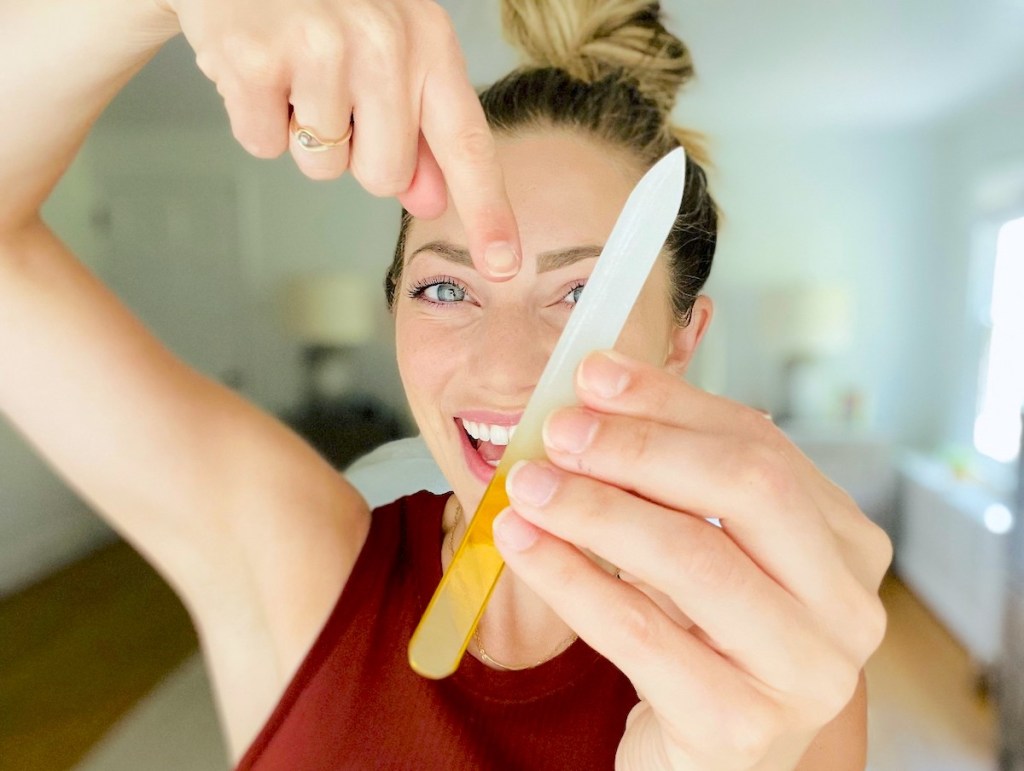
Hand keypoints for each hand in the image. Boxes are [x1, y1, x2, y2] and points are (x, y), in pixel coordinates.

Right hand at [161, 0, 520, 276]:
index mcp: (427, 39)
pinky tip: (255, 68)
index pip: (467, 142)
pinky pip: (264, 144)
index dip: (487, 210)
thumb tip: (430, 199)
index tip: (504, 262)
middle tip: (327, 90)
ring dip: (300, 132)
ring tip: (289, 70)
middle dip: (353, 152)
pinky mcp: (257, 59)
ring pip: (322, 165)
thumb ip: (413, 125)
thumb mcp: (384, 46)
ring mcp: (320, 47)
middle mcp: (384, 40)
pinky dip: (253, 118)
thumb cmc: (318, 3)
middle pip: (383, 175)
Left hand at [496, 350, 892, 769]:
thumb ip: (668, 479)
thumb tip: (594, 399)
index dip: (672, 404)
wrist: (702, 751)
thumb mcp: (697, 548)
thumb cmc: (700, 637)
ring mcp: (806, 674)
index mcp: (844, 545)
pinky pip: (640, 634)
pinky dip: (571, 579)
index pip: (762, 447)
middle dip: (641, 448)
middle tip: (560, 430)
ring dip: (596, 509)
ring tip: (528, 484)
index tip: (595, 375)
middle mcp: (846, 608)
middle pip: (747, 491)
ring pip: (694, 560)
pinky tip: (524, 545)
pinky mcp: (742, 728)